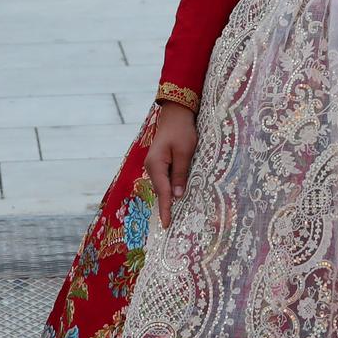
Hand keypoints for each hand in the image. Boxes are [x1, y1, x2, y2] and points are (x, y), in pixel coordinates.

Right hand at [145, 104, 197, 227]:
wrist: (176, 113)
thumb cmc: (182, 130)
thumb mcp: (185, 152)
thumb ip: (180, 173)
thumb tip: (177, 195)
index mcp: (156, 165)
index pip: (162, 192)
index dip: (165, 209)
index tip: (166, 224)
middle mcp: (151, 166)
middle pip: (160, 190)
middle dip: (166, 206)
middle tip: (172, 223)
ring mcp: (154, 164)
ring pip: (162, 185)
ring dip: (168, 197)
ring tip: (174, 213)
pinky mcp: (159, 161)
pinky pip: (164, 178)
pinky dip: (169, 187)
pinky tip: (175, 194)